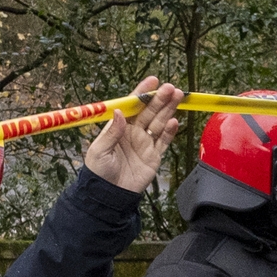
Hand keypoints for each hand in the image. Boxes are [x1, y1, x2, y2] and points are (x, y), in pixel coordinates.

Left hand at [84, 78, 183, 193]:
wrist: (109, 195)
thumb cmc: (98, 172)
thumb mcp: (100, 150)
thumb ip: (112, 132)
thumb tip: (120, 112)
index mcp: (119, 127)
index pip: (132, 105)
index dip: (142, 93)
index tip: (152, 81)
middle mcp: (133, 132)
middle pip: (149, 111)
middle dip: (160, 99)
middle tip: (170, 88)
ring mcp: (145, 143)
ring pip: (159, 122)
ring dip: (168, 110)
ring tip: (177, 97)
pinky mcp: (153, 156)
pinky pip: (163, 141)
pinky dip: (169, 131)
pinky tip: (175, 121)